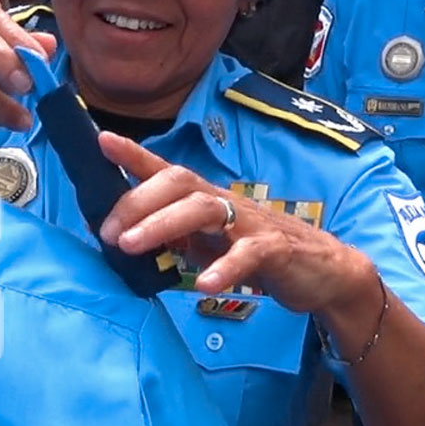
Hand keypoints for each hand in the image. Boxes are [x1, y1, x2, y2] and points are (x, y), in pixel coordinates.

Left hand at [96, 132, 374, 312]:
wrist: (323, 270)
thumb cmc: (257, 252)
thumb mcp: (208, 243)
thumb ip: (173, 237)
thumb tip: (127, 238)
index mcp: (205, 199)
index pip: (165, 170)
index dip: (134, 154)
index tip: (101, 140)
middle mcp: (224, 202)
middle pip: (177, 184)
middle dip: (137, 202)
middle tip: (108, 233)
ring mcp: (251, 222)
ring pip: (204, 210)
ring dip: (163, 226)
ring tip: (132, 246)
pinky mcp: (276, 248)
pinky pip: (248, 253)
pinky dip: (224, 268)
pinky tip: (203, 285)